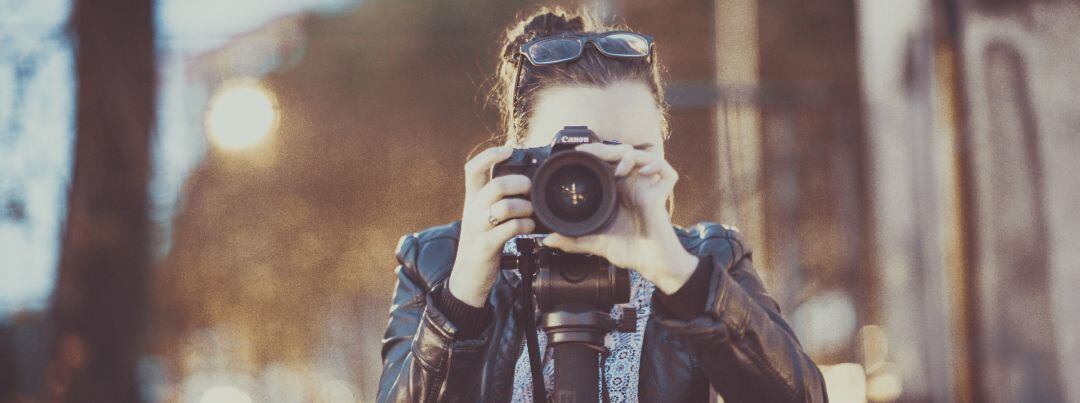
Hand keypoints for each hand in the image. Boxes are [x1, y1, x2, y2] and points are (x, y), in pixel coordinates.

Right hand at [447, 146, 535, 307]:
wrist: (467, 277)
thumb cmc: (482, 242)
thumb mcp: (483, 216)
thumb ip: (496, 197)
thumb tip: (522, 176)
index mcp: (472, 199)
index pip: (473, 168)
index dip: (490, 155)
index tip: (509, 150)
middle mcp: (472, 210)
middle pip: (495, 185)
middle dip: (519, 184)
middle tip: (530, 189)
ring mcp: (477, 229)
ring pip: (504, 207)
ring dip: (524, 208)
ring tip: (531, 214)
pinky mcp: (485, 246)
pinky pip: (509, 230)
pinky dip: (524, 227)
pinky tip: (529, 229)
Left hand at [541, 143, 698, 293]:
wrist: (650, 264)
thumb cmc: (629, 251)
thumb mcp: (595, 243)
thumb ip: (573, 241)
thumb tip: (548, 240)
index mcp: (617, 191)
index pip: (607, 162)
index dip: (596, 152)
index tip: (579, 152)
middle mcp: (632, 186)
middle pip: (623, 154)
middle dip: (607, 149)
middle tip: (591, 152)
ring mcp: (648, 188)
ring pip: (644, 156)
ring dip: (630, 156)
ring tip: (619, 169)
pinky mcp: (662, 195)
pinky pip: (666, 171)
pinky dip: (656, 165)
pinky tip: (643, 172)